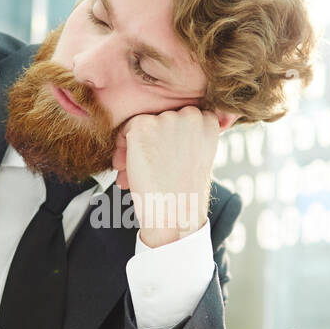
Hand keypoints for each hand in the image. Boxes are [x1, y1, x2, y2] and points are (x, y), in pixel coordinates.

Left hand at [113, 106, 218, 247]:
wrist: (175, 213)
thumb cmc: (185, 192)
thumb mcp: (197, 157)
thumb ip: (188, 136)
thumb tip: (164, 128)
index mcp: (208, 122)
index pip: (182, 118)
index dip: (169, 138)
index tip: (165, 158)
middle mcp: (190, 115)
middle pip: (161, 120)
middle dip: (151, 143)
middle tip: (145, 168)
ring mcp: (166, 119)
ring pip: (143, 125)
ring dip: (135, 147)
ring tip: (131, 172)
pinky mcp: (143, 127)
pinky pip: (125, 129)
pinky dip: (121, 147)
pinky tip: (123, 167)